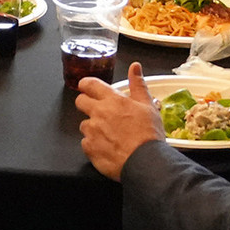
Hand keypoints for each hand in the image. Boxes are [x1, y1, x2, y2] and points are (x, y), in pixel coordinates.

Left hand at [77, 62, 163, 180]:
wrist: (146, 161)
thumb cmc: (148, 134)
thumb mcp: (148, 105)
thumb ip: (138, 84)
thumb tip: (135, 67)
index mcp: (112, 100)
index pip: (89, 84)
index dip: (86, 84)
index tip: (88, 87)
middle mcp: (98, 113)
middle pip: (80, 101)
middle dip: (86, 104)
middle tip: (100, 112)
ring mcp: (92, 131)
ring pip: (84, 124)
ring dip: (92, 127)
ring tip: (109, 134)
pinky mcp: (89, 148)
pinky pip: (85, 143)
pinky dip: (93, 145)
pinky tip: (107, 147)